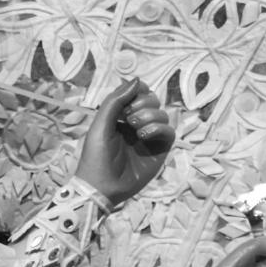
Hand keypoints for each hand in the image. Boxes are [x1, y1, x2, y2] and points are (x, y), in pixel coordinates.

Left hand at [75, 78, 174, 205]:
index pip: (138, 94)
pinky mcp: (159, 151)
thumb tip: (137, 80)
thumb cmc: (96, 156)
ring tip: (135, 128)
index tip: (127, 102)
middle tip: (128, 118)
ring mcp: (149, 138)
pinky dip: (158, 128)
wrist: (101, 186)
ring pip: (162, 114)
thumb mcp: (101, 125)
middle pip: (152, 101)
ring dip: (150, 116)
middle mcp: (136, 125)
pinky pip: (169, 132)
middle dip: (143, 104)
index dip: (137, 92)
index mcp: (120, 117)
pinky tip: (144, 136)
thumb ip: (115, 100)